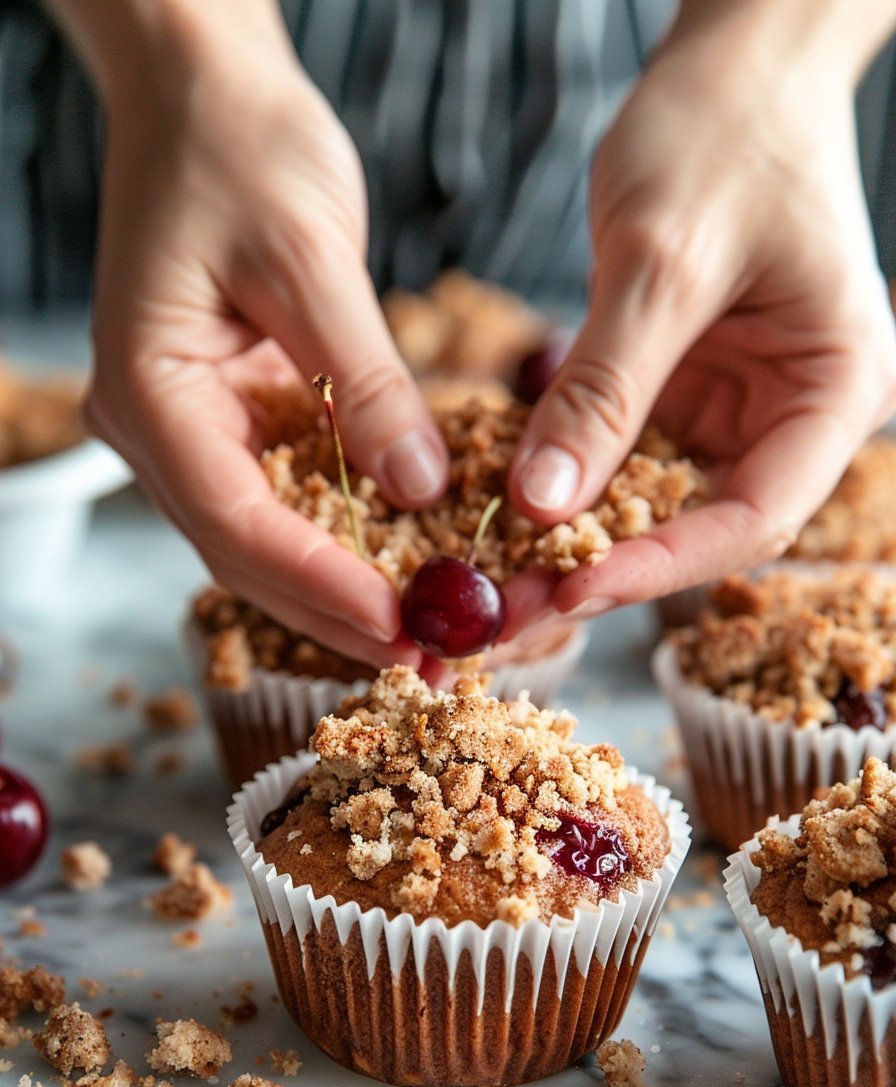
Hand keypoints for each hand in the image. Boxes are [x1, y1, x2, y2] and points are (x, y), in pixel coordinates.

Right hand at [61, 0, 448, 667]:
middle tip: (425, 656)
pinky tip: (397, 566)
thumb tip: (418, 489)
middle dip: (335, 612)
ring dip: (340, 591)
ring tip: (421, 633)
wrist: (206, 99)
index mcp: (151, 391)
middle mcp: (158, 428)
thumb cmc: (239, 151)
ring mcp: (190, 430)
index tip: (399, 622)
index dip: (318, 582)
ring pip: (264, 541)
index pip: (234, 519)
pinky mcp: (233, 419)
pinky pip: (283, 501)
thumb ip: (362, 380)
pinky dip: (340, 540)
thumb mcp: (309, 258)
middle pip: (246, 554)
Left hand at [505, 0, 895, 629]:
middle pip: (701, 530)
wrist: (732, 69)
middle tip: (509, 615)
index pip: (756, 516)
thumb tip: (541, 505)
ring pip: (655, 508)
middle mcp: (791, 417)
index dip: (662, 565)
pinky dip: (565, 491)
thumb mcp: (660, 262)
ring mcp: (734, 410)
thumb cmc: (723, 134)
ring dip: (575, 547)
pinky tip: (499, 519)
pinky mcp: (681, 396)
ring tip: (493, 585)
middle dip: (605, 574)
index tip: (572, 589)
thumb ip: (605, 387)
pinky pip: (622, 462)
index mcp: (834, 389)